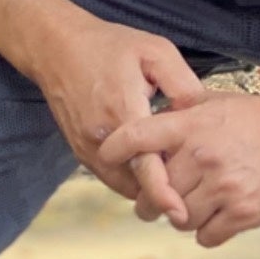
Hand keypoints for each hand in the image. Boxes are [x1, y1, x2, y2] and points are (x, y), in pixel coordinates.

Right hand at [16, 6, 206, 221]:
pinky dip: (130, 177)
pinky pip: (109, 176)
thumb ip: (184, 85)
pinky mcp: (79, 151)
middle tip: (188, 187)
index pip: (145, 166)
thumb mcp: (156, 52)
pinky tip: (147, 162)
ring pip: (122, 184)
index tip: (180, 212)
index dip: (163, 193)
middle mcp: (101, 138)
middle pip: (135, 183)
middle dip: (161, 191)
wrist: (56, 48)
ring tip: (170, 175)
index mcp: (124, 113)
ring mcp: (86, 148)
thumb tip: (203, 116)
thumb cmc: (108, 46)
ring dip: (144, 186)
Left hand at [93, 81, 259, 247]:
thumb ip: (180, 116)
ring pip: (177, 219)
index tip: (106, 158)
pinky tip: (219, 216)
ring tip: (198, 204)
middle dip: (153, 201)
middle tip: (159, 200)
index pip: (135, 138)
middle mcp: (204, 156)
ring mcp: (224, 186)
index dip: (114, 150)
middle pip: (153, 193)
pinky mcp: (244, 212)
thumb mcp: (218, 104)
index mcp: (193, 126)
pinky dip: (207, 231)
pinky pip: (204, 235)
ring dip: (183, 217)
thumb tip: (138, 127)